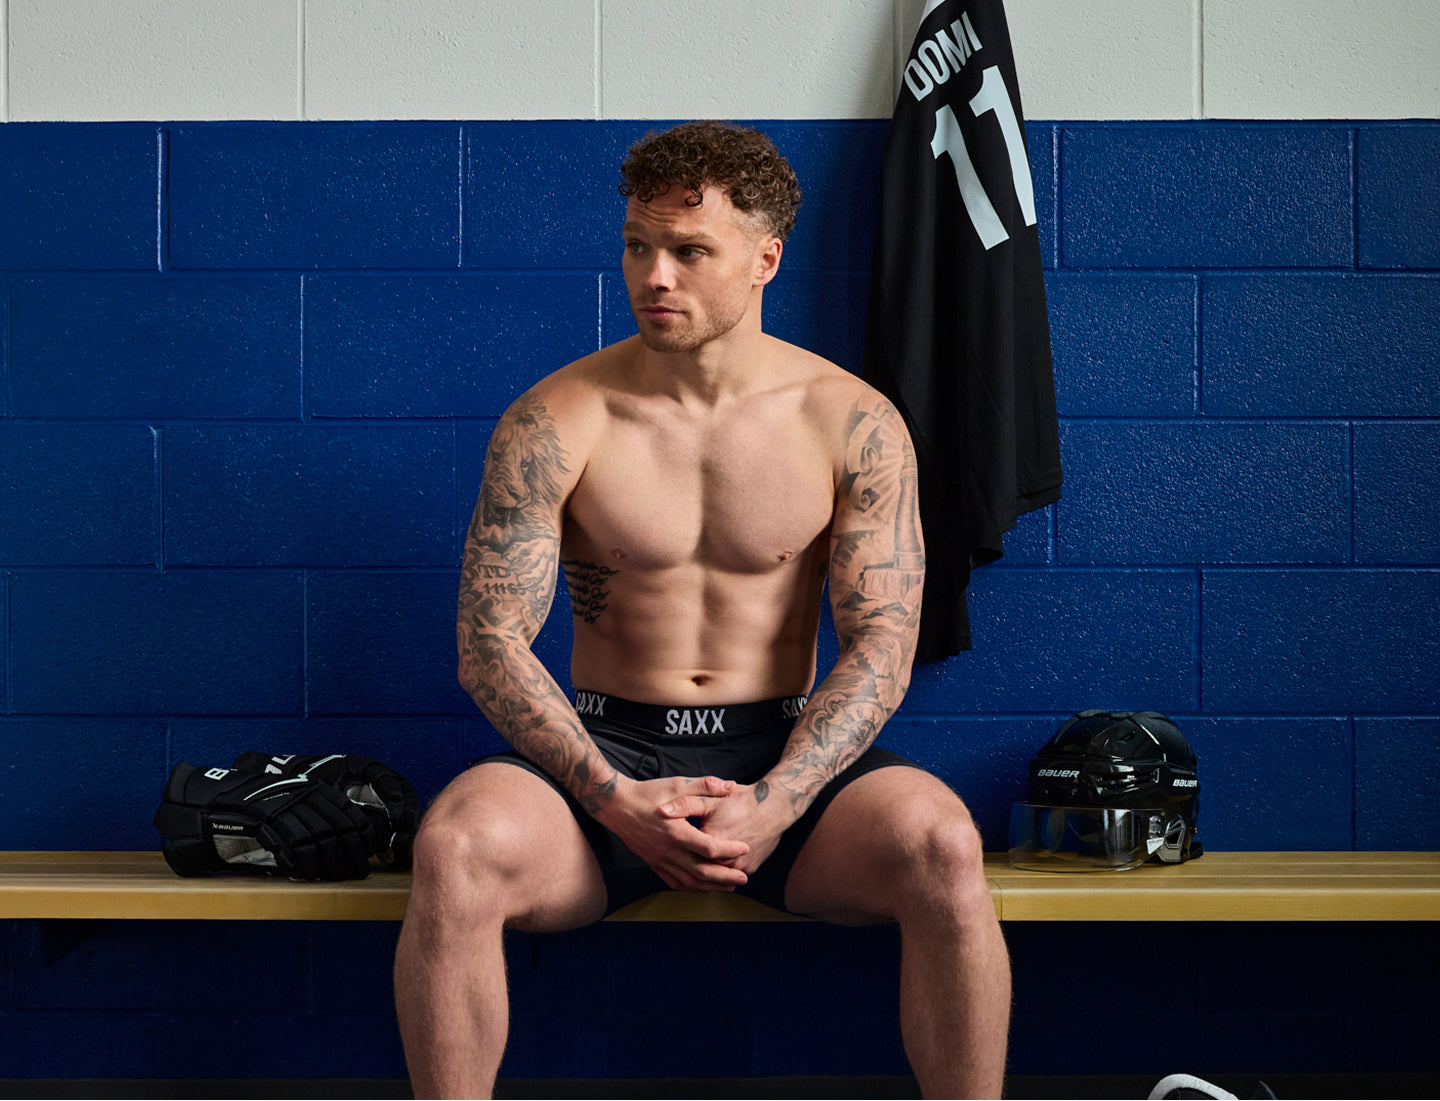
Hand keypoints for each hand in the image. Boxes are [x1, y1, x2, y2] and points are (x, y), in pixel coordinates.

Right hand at [592, 775, 750, 891]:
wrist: (616, 805)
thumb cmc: (647, 793)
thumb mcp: (677, 784)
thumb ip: (705, 786)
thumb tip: (730, 785)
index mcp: (676, 831)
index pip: (709, 847)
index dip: (730, 850)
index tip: (745, 849)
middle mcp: (668, 850)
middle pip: (701, 872)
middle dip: (725, 877)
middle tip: (744, 878)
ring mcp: (659, 860)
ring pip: (688, 882)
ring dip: (711, 886)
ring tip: (729, 887)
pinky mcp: (653, 863)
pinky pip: (673, 882)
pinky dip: (691, 888)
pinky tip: (702, 887)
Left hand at [658, 781, 794, 877]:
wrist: (775, 806)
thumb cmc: (742, 800)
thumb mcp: (711, 799)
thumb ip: (685, 804)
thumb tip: (662, 811)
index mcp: (711, 841)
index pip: (685, 853)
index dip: (674, 850)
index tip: (664, 846)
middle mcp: (726, 859)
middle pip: (698, 869)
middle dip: (684, 865)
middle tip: (672, 859)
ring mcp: (740, 867)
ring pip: (714, 876)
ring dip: (701, 874)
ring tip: (689, 864)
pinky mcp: (750, 868)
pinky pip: (729, 876)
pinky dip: (718, 874)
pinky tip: (709, 866)